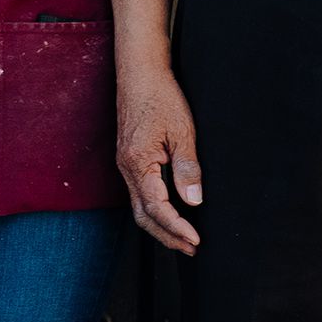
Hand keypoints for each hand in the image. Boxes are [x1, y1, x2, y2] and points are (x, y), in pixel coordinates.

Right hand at [116, 64, 203, 255]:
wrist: (139, 73)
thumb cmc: (161, 96)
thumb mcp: (182, 131)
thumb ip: (187, 168)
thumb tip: (193, 201)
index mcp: (137, 163)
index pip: (156, 208)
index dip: (177, 227)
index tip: (195, 240)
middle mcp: (126, 168)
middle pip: (142, 216)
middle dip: (167, 236)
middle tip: (191, 248)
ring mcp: (125, 165)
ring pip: (139, 208)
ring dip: (161, 226)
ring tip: (184, 238)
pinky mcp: (129, 160)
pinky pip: (139, 194)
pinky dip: (155, 211)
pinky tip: (171, 214)